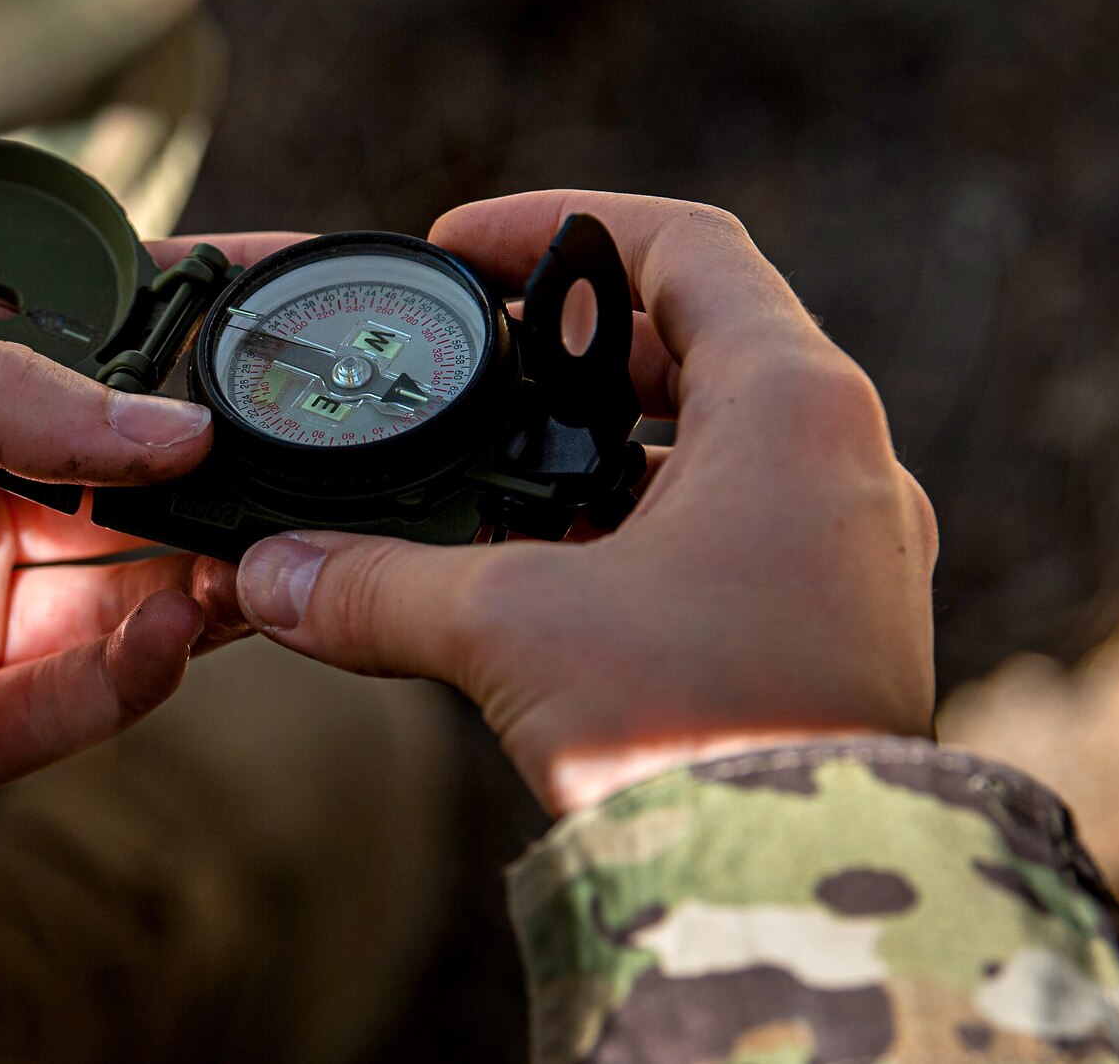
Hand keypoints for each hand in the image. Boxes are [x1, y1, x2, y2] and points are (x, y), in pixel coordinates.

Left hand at [0, 234, 299, 876]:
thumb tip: (171, 422)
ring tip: (259, 542)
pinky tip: (173, 623)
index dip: (189, 331)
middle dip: (224, 461)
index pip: (89, 351)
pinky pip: (86, 691)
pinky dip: (141, 664)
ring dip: (209, 564)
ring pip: (137, 583)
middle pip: (138, 473)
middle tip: (310, 446)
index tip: (288, 303)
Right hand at [234, 195, 936, 814]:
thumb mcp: (509, 631)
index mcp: (793, 407)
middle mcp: (846, 459)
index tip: (463, 245)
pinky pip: (736, 522)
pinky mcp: (838, 623)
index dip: (557, 226)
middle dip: (573, 343)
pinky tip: (556, 562)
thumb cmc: (691, 730)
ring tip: (498, 465)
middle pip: (699, 339)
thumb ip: (377, 584)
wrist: (799, 892)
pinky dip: (645, 515)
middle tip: (472, 356)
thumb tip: (265, 576)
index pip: (684, 245)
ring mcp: (853, 546)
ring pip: (719, 439)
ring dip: (607, 438)